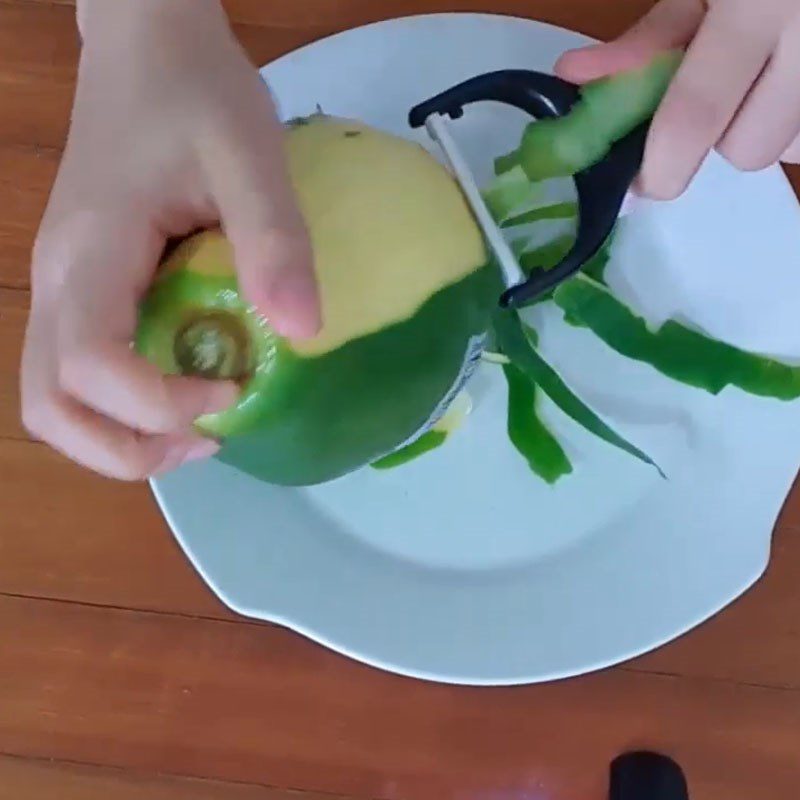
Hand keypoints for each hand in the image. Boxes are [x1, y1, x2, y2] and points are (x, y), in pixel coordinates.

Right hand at [21, 0, 320, 479]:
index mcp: (90, 254)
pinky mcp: (79, 283)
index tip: (231, 392)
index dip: (154, 405)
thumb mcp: (251, 156)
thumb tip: (304, 333)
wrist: (148, 46)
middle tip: (206, 438)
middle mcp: (56, 281)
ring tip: (194, 425)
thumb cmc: (198, 93)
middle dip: (124, 447)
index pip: (87, 366)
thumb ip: (274, 239)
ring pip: (52, 397)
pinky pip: (77, 368)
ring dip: (117, 435)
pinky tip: (183, 384)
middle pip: (49, 406)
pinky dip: (121, 403)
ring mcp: (59, 285)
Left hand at [555, 0, 799, 198]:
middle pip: (750, 149)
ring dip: (764, 127)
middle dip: (721, 137)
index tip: (643, 182)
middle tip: (720, 95)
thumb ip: (648, 37)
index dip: (662, 164)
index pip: (696, 113)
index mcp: (758, 5)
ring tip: (763, 75)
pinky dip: (796, 119)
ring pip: (790, 147)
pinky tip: (790, 78)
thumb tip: (575, 76)